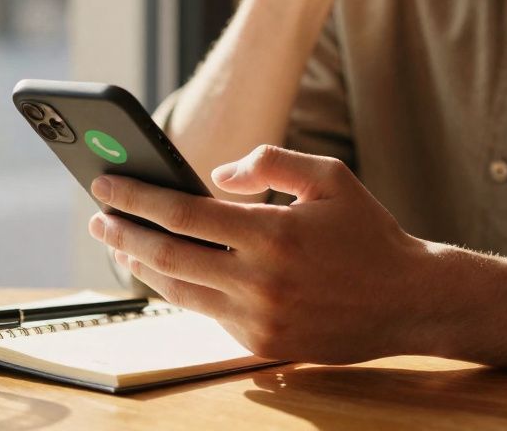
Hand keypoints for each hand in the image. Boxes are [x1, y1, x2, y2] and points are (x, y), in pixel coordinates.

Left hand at [87, 145, 431, 363]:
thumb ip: (270, 163)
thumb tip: (217, 176)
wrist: (409, 301)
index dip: (137, 198)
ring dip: (141, 266)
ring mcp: (259, 318)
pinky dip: (179, 290)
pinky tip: (164, 271)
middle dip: (123, 234)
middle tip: (98, 217)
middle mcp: (260, 281)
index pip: (182, 214)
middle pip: (167, 256)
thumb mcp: (329, 178)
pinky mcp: (262, 344)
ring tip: (119, 244)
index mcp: (273, 234)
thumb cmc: (367, 232)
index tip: (106, 185)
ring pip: (178, 292)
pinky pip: (206, 313)